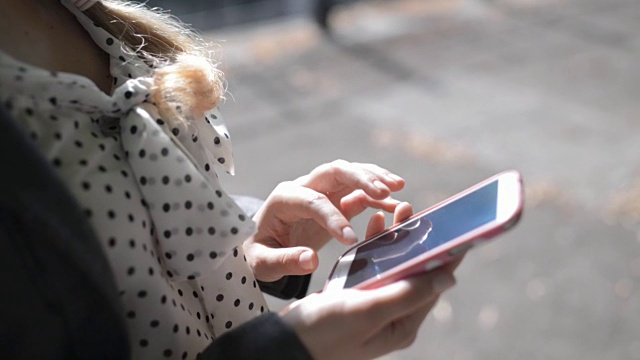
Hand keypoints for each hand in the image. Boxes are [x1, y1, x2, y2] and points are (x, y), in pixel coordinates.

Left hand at [244, 160, 404, 281]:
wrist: (260, 245)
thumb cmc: (258, 253)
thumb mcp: (262, 263)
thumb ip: (284, 261)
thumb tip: (312, 260)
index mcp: (284, 198)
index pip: (313, 200)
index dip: (333, 218)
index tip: (351, 240)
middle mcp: (304, 187)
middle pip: (334, 171)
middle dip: (360, 177)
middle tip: (386, 191)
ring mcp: (321, 191)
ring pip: (350, 173)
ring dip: (374, 178)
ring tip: (398, 188)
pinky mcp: (335, 200)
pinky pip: (358, 192)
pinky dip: (377, 196)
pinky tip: (396, 204)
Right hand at [280, 204, 462, 359]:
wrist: (286, 343)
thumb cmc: (325, 331)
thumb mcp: (368, 310)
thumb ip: (408, 293)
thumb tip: (448, 278)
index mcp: (402, 324)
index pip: (432, 285)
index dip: (445, 257)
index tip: (456, 230)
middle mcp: (392, 316)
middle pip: (415, 273)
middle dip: (419, 241)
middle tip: (422, 212)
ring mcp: (374, 306)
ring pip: (394, 266)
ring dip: (398, 239)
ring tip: (402, 210)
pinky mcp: (357, 297)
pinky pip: (373, 267)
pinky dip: (376, 246)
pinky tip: (376, 226)